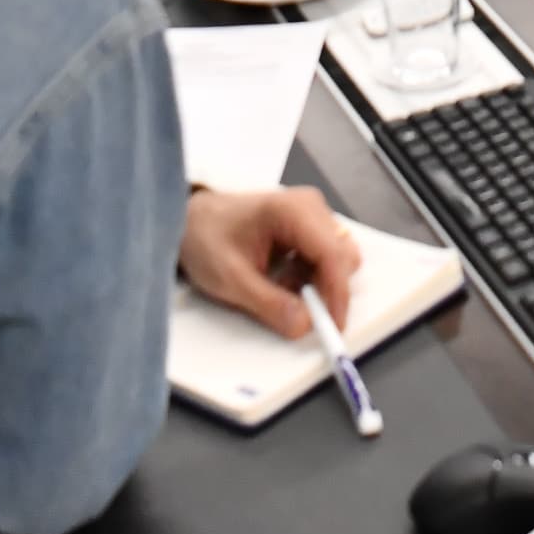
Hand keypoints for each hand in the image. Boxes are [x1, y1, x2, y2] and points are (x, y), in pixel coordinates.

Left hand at [178, 186, 361, 337]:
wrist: (191, 221)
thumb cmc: (206, 240)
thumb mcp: (230, 278)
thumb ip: (269, 303)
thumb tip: (304, 326)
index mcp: (293, 210)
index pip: (332, 253)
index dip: (337, 293)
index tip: (332, 326)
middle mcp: (311, 207)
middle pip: (342, 256)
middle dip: (324, 289)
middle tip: (295, 309)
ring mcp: (312, 215)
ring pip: (337, 260)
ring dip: (315, 285)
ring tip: (278, 288)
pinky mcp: (309, 227)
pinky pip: (325, 259)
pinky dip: (308, 278)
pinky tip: (281, 280)